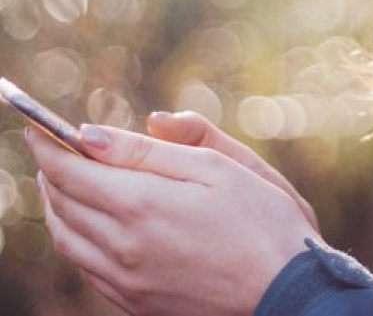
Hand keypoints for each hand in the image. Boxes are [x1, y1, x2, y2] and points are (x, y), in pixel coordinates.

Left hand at [28, 124, 319, 315]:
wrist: (285, 289)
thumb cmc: (262, 218)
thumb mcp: (217, 166)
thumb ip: (153, 149)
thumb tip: (93, 134)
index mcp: (142, 205)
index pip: (71, 171)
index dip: (49, 144)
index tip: (37, 125)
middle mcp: (122, 247)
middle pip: (62, 203)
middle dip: (52, 170)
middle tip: (51, 146)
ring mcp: (124, 280)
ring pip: (66, 238)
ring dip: (57, 204)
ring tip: (64, 179)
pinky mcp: (133, 302)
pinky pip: (85, 265)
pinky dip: (73, 236)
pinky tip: (89, 221)